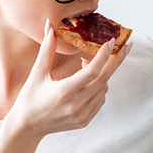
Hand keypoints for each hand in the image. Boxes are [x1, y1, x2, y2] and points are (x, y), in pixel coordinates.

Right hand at [6, 20, 129, 137]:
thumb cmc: (29, 98)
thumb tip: (49, 25)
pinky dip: (98, 87)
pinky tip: (86, 81)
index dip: (104, 55)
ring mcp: (82, 115)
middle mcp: (75, 105)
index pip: (91, 71)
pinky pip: (100, 100)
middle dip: (116, 61)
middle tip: (125, 47)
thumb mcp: (36, 73)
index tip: (111, 41)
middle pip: (104, 80)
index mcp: (63, 92)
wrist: (27, 127)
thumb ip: (46, 49)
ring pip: (103, 89)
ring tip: (86, 64)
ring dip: (102, 74)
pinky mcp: (84, 121)